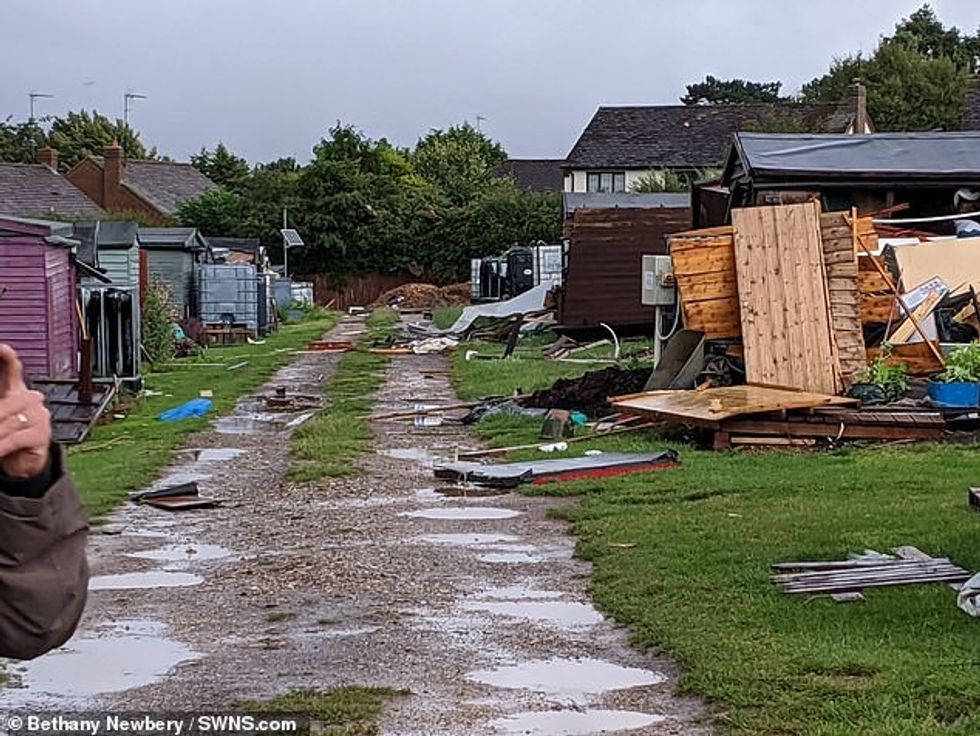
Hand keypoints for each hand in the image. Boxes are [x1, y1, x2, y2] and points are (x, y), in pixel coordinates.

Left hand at [0, 345, 50, 478]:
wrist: (23, 461)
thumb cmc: (7, 436)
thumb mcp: (0, 418)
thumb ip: (0, 407)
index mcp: (18, 392)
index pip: (14, 370)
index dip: (8, 357)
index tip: (2, 347)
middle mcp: (31, 400)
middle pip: (7, 403)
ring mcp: (39, 416)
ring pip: (9, 422)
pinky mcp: (41, 434)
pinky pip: (16, 437)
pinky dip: (1, 445)